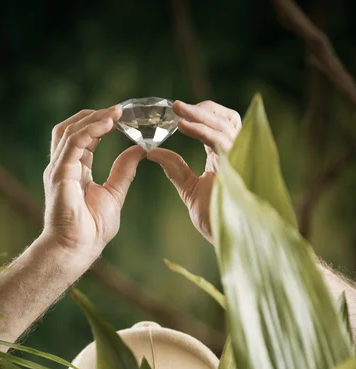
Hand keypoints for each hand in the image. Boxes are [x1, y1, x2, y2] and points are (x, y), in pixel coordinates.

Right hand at [42, 106, 145, 265]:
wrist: (77, 250)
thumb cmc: (91, 230)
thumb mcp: (114, 194)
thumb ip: (124, 171)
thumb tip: (139, 150)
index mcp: (75, 170)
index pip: (84, 137)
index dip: (101, 124)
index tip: (123, 116)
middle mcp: (64, 166)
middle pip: (71, 128)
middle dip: (94, 115)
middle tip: (119, 109)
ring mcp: (59, 169)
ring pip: (70, 131)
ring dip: (93, 119)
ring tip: (115, 113)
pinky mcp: (59, 174)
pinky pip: (73, 144)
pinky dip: (89, 131)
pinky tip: (107, 125)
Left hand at [148, 100, 240, 243]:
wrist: (226, 238)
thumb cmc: (215, 218)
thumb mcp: (189, 189)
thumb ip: (175, 169)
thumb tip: (152, 151)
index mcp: (226, 158)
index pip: (219, 127)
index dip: (201, 116)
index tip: (176, 112)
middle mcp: (237, 155)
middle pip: (227, 119)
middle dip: (203, 109)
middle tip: (175, 106)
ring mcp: (240, 159)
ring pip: (225, 125)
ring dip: (199, 116)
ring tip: (177, 110)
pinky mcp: (238, 166)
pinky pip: (221, 140)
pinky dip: (202, 130)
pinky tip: (183, 125)